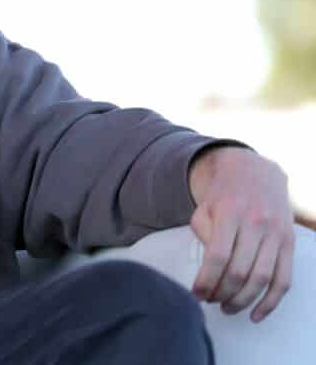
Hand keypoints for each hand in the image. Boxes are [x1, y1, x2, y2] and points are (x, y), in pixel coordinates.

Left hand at [189, 147, 293, 321]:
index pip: (218, 256)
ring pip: (262, 279)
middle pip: (240, 272)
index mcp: (230, 213)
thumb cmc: (223, 195)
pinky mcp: (289, 243)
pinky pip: (284, 280)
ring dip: (243, 301)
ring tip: (227, 308)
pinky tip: (256, 314)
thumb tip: (209, 271)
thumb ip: (204, 236)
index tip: (196, 294)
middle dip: (222, 293)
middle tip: (210, 301)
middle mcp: (257, 224)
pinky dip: (271, 302)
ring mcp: (277, 234)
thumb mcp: (204, 208)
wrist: (255, 172)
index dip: (206, 280)